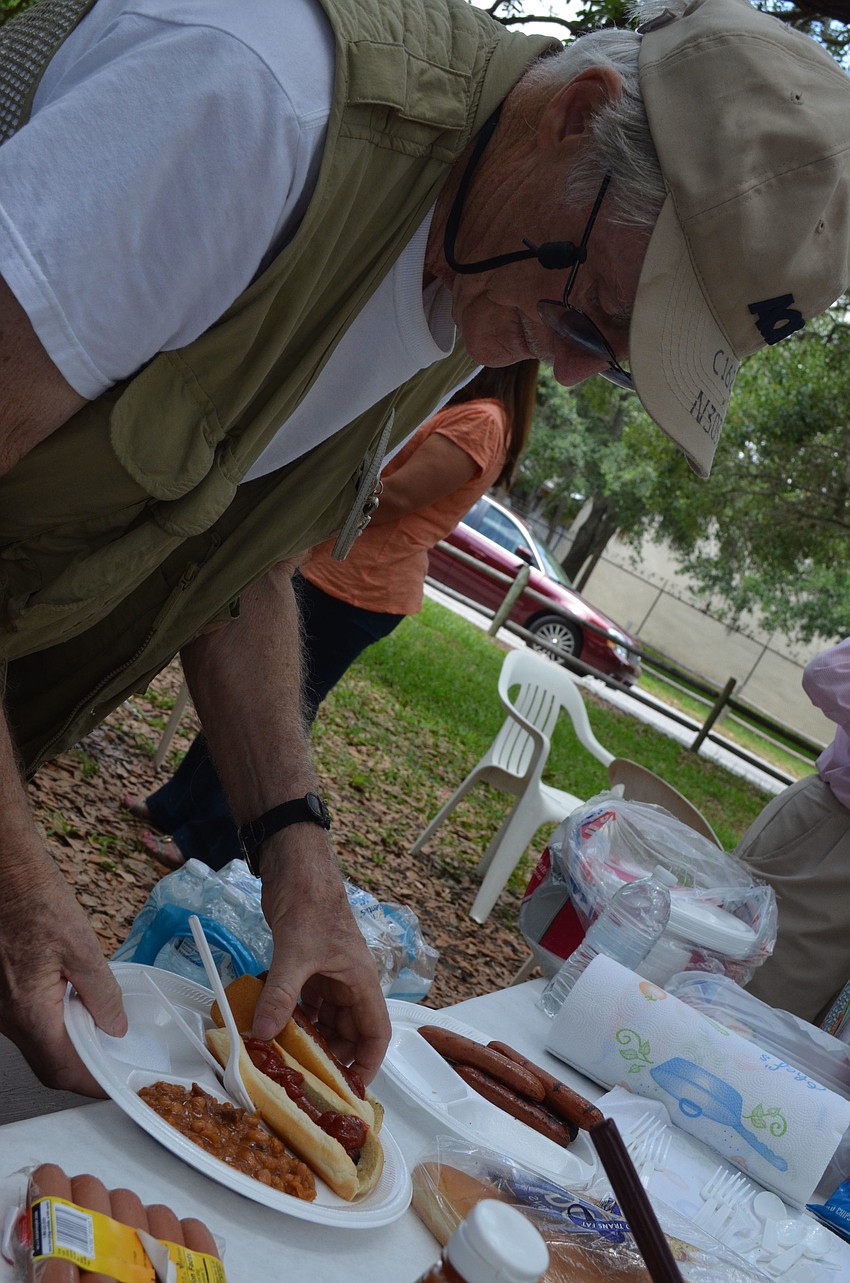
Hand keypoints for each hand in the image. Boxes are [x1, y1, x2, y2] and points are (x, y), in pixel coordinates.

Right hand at [0, 847, 126, 1093]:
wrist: (5, 876)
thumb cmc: (37, 902)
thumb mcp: (81, 947)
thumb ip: (101, 994)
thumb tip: (116, 1028)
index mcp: (29, 1012)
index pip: (63, 1069)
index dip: (93, 1082)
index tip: (118, 1084)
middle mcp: (9, 1019)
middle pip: (49, 1064)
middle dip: (83, 1070)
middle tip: (115, 1063)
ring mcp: (1, 1008)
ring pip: (38, 1045)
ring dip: (70, 1048)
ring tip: (104, 1036)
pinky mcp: (1, 993)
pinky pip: (29, 1024)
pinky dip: (55, 1028)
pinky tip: (78, 1010)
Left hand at [254, 828, 390, 1083]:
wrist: (296, 870)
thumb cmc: (311, 906)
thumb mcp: (296, 953)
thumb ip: (281, 995)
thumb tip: (263, 1035)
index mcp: (361, 982)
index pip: (376, 1033)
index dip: (368, 1063)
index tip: (350, 1090)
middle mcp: (348, 983)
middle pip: (348, 1032)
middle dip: (330, 1057)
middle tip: (304, 1081)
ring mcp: (327, 975)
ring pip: (323, 1019)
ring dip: (306, 1037)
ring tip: (284, 1060)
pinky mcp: (307, 967)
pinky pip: (303, 1002)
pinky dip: (290, 1016)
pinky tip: (270, 1028)